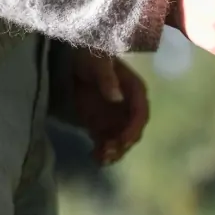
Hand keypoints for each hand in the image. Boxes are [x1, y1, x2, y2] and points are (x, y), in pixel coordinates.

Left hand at [71, 50, 148, 165]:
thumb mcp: (98, 62)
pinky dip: (101, 151)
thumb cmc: (90, 56)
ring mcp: (116, 118)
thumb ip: (107, 79)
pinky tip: (94, 157)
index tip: (124, 140)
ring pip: (120, 140)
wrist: (74, 59)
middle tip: (108, 152)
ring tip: (100, 158)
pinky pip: (106, 141)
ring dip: (113, 151)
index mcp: (135, 92)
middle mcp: (129, 108)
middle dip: (122, 144)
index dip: (134, 129)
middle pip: (132, 131)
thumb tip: (116, 98)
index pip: (141, 114)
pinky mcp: (102, 125)